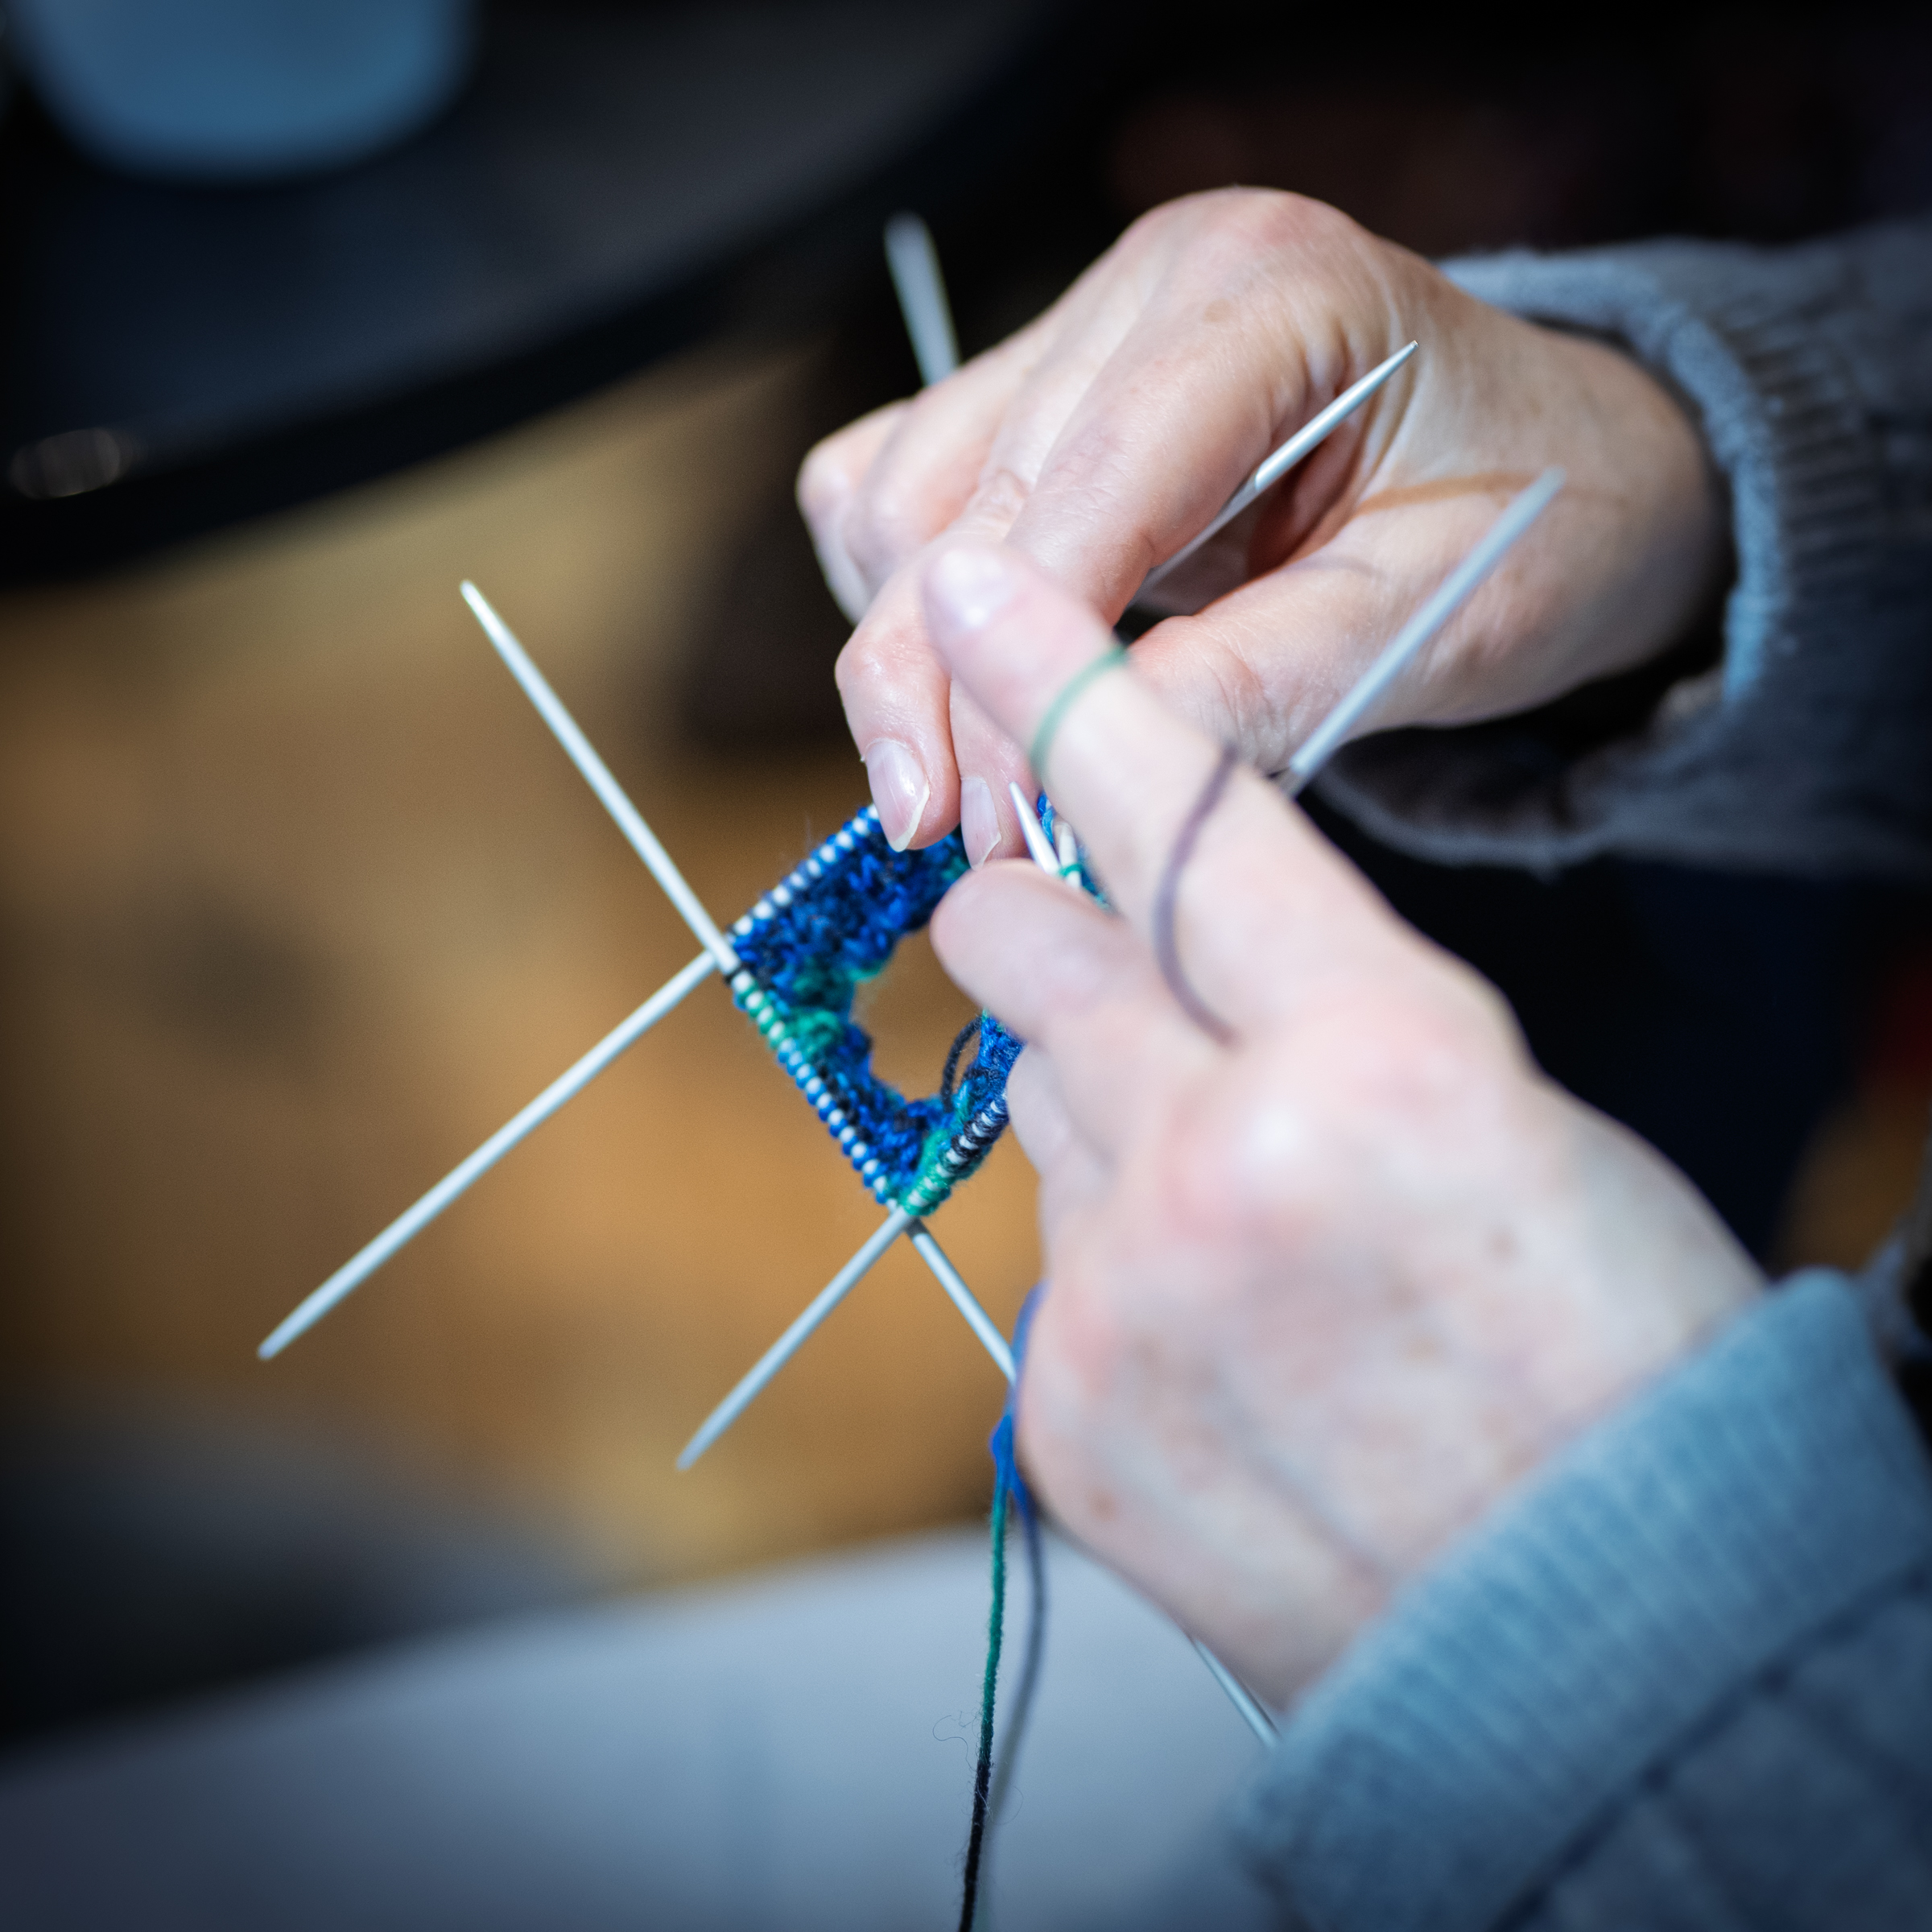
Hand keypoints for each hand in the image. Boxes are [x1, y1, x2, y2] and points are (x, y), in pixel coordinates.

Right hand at [802, 189, 1728, 863]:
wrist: (1569, 466)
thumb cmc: (1537, 528)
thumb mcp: (1437, 621)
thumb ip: (1261, 682)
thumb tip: (1074, 766)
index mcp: (1269, 292)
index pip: (1078, 486)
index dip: (1009, 665)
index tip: (991, 818)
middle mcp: (1153, 280)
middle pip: (952, 497)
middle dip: (932, 684)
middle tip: (959, 837)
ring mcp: (1085, 323)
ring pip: (894, 495)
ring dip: (909, 648)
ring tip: (979, 778)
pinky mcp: (1042, 384)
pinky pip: (898, 487)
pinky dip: (905, 598)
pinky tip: (982, 674)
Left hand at [922, 542, 1758, 1703]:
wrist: (1599, 1628)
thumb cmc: (1602, 1344)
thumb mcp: (1502, 1108)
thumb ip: (1314, 1002)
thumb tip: (1155, 950)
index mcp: (1384, 1056)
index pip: (1185, 815)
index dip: (1066, 686)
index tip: (975, 590)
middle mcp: (1226, 1157)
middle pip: (1032, 946)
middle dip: (1036, 910)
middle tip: (1074, 921)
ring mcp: (1123, 1295)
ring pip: (1038, 1100)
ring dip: (1104, 1101)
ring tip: (1239, 1196)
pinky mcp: (1065, 1410)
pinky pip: (1047, 1254)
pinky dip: (1112, 1250)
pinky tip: (1222, 1323)